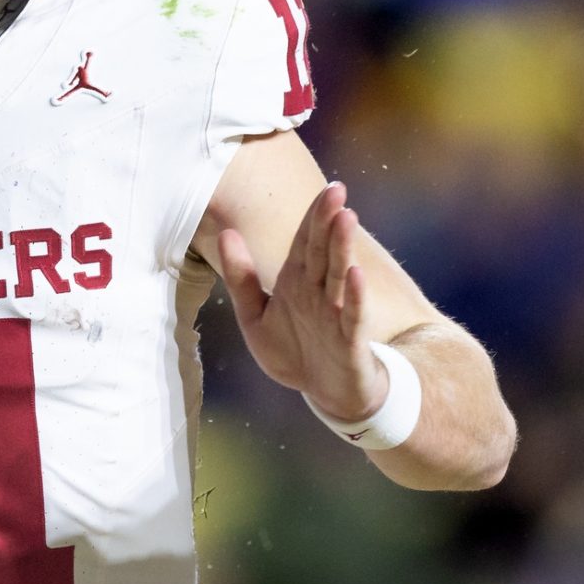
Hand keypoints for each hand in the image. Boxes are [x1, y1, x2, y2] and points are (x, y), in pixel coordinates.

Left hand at [216, 181, 388, 422]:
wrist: (326, 395)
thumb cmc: (295, 351)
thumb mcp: (255, 316)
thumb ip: (241, 278)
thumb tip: (227, 233)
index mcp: (297, 282)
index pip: (306, 242)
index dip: (314, 217)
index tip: (326, 188)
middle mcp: (319, 293)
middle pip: (323, 252)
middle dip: (328, 221)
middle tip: (337, 190)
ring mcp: (336, 315)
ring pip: (339, 276)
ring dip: (343, 249)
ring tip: (347, 218)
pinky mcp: (348, 342)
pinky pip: (351, 317)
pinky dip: (354, 297)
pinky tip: (355, 275)